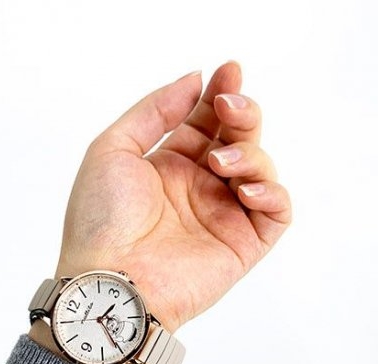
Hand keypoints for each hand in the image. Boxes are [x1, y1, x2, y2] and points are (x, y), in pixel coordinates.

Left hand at [55, 62, 290, 332]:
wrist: (110, 279)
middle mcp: (198, 188)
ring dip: (250, 153)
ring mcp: (221, 216)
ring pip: (260, 169)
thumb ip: (153, 112)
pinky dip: (272, 193)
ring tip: (221, 162)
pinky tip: (247, 190)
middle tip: (231, 104)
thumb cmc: (101, 219)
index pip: (205, 123)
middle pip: (238, 139)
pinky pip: (276, 213)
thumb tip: (194, 81)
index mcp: (168, 166)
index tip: (228, 70)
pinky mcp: (242, 245)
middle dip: (242, 113)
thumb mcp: (112, 149)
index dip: (220, 94)